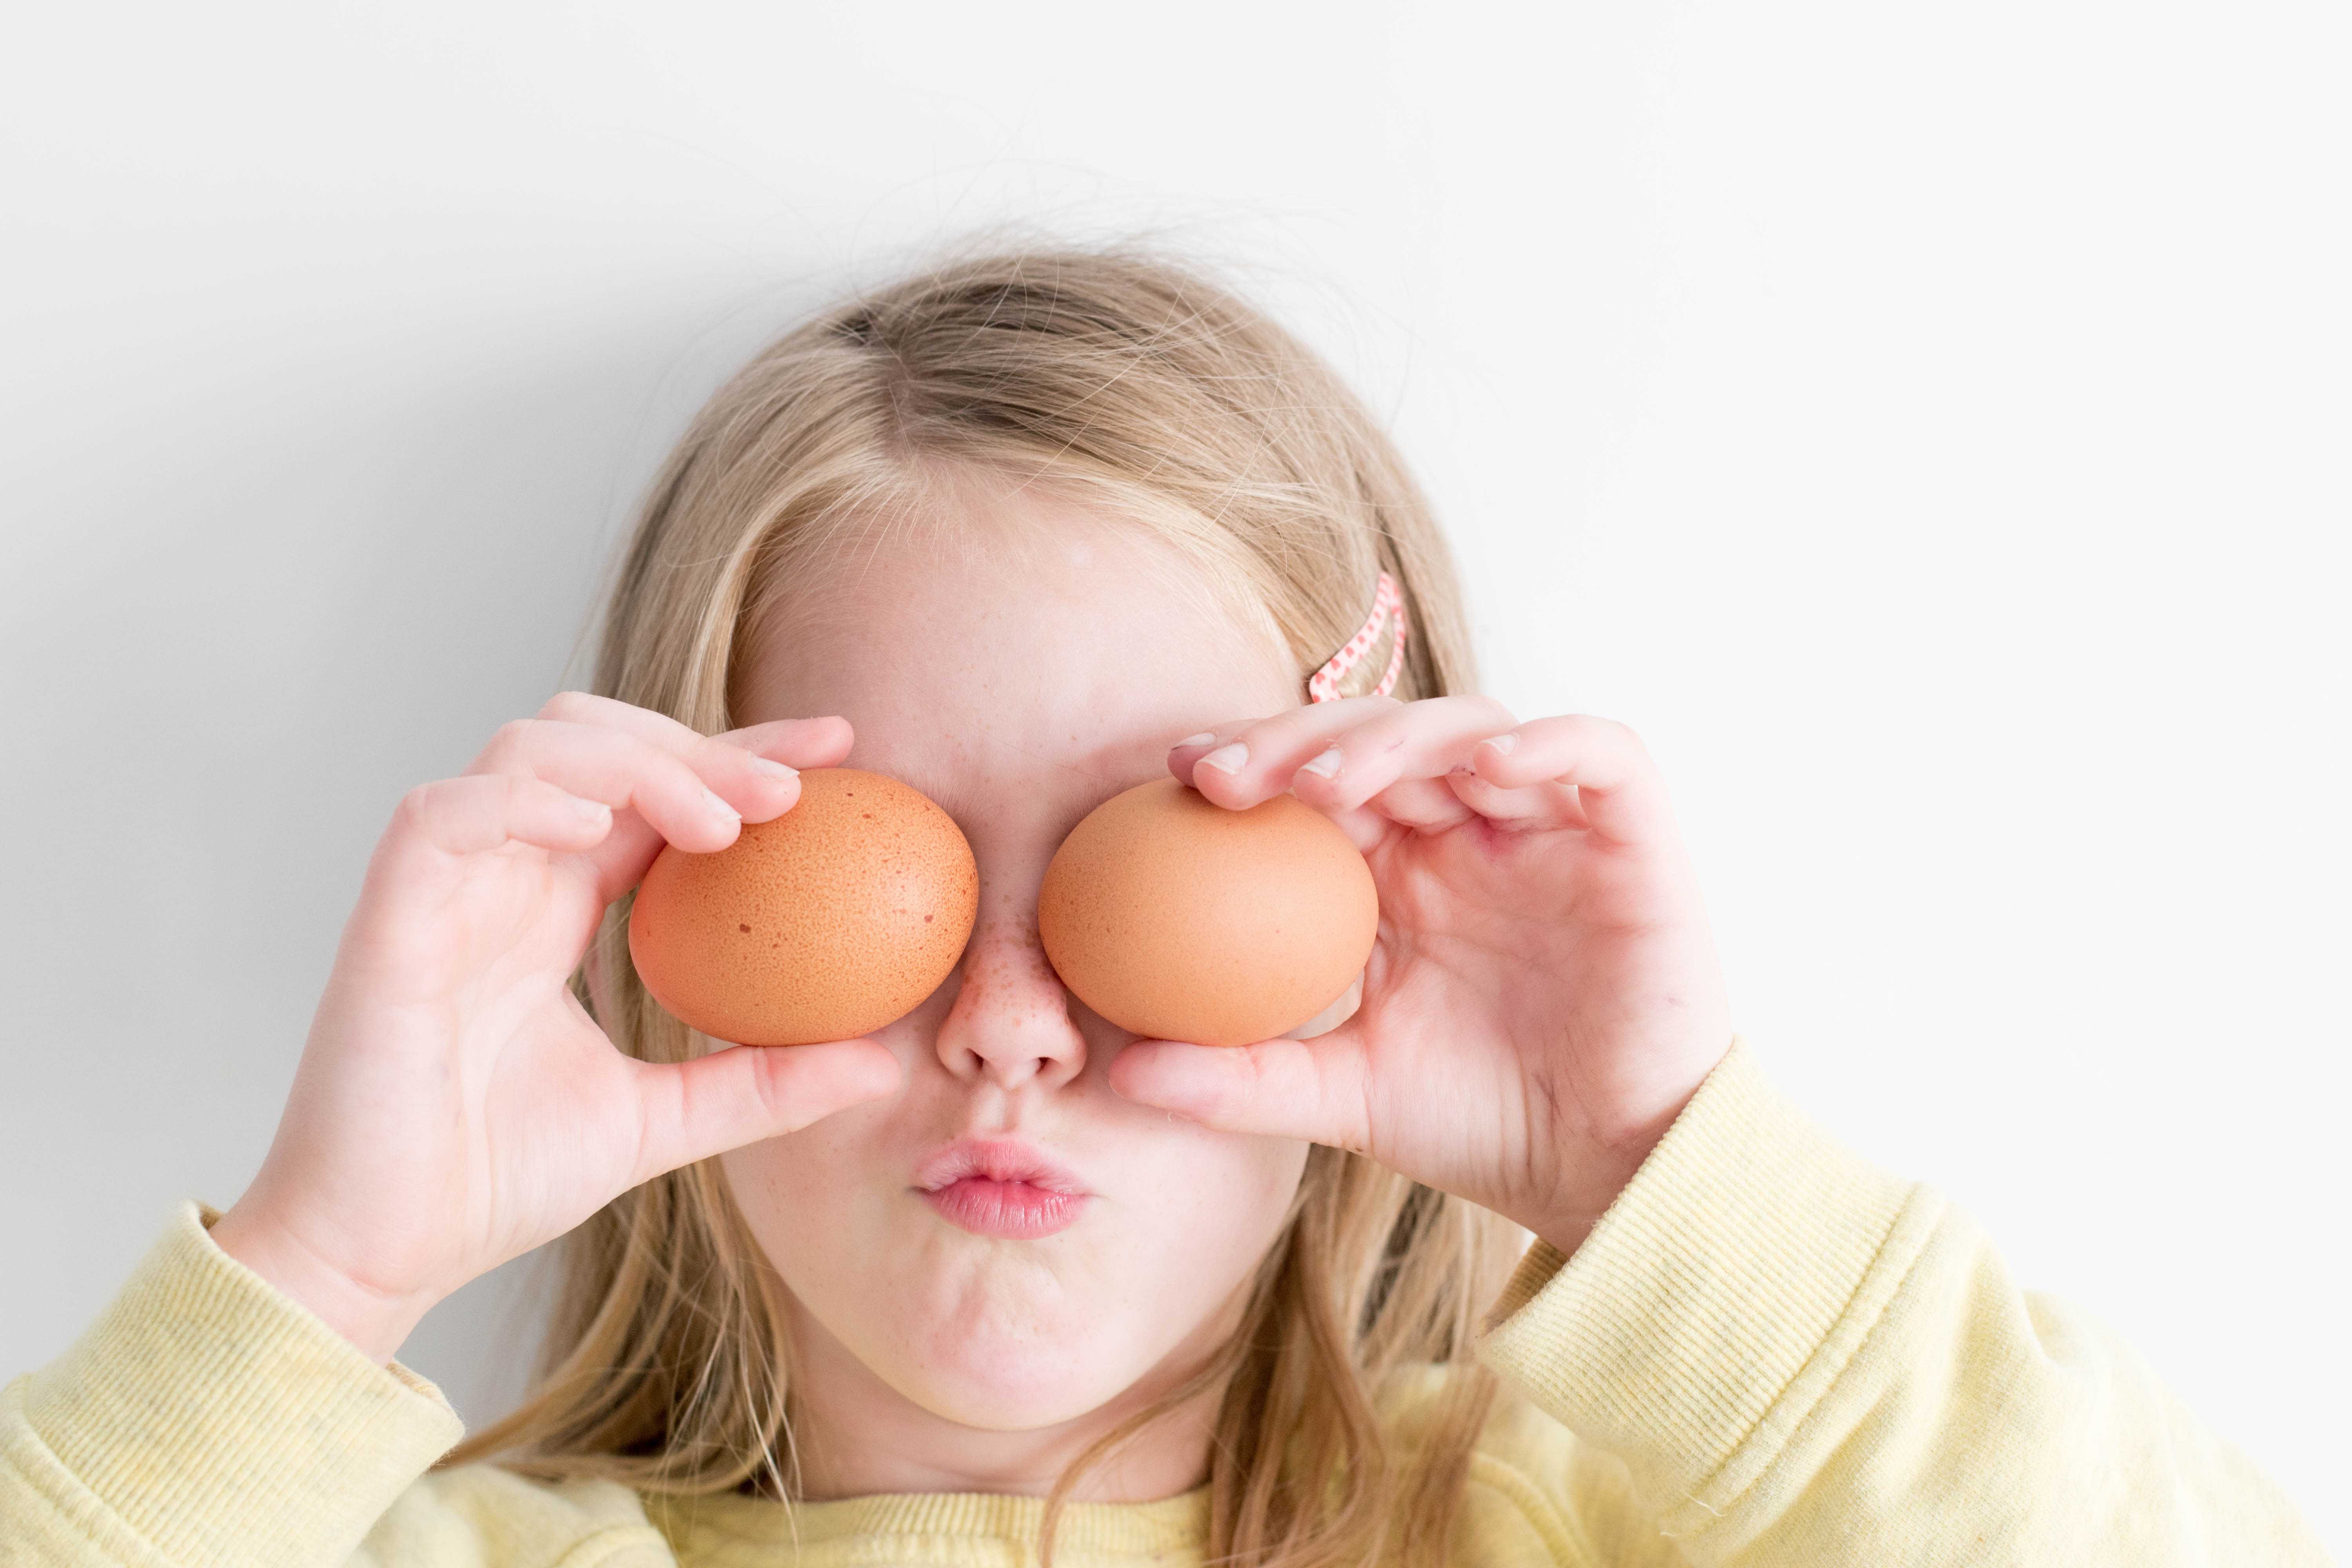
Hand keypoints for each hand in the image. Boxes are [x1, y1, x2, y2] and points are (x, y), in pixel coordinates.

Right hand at [210, 693, 900, 1362]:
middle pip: (599, 739)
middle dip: (699, 744)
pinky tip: (596, 822)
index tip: (838, 750)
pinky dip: (523, 798)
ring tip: (717, 824)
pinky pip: (446, 812)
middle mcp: (503, 877)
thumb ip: (764, 1084)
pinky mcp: (388, 914)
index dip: (739, 755)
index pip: (656, 793)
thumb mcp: (664, 1123)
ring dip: (632, 760)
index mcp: (556, 907)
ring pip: (530, 749)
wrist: (382, 1255)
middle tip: (792, 789)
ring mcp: (443, 887)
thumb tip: (883, 1066)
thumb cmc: (495, 1183)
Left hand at [1106, 695, 1733, 1255]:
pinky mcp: (1634, 837)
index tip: (1176, 778)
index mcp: (1401, 874)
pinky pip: (1602, 753)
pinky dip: (1549, 743)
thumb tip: (1120, 1076)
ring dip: (1395, 739)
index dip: (1253, 761)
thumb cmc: (1483, 1126)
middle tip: (1225, 776)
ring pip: (1472, 728)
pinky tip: (1487, 766)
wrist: (1608, 1172)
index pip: (1319, 782)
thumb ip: (1241, 1078)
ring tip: (1328, 782)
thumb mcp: (1343, 1098)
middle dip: (1298, 739)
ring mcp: (1551, 829)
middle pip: (1379, 738)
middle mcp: (1470, 834)